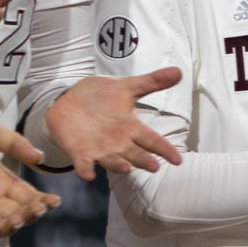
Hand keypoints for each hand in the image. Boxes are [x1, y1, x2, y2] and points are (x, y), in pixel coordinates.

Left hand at [0, 119, 60, 238]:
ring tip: (16, 218)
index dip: (40, 201)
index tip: (52, 201)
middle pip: (17, 213)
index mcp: (0, 179)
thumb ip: (14, 143)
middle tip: (36, 209)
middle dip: (29, 214)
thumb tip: (39, 158)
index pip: (26, 196)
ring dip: (9, 225)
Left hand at [44, 68, 185, 177]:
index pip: (152, 140)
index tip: (178, 160)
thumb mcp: (126, 87)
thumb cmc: (100, 97)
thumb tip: (179, 72)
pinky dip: (86, 169)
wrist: (69, 99)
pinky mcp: (80, 152)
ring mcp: (99, 148)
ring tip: (126, 168)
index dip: (165, 149)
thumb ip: (151, 82)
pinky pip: (83, 163)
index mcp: (130, 127)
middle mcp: (118, 142)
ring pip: (112, 160)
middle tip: (154, 167)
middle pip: (135, 154)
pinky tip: (88, 174)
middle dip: (143, 160)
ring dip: (118, 165)